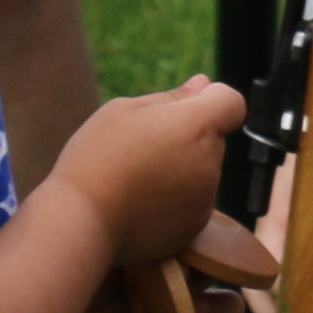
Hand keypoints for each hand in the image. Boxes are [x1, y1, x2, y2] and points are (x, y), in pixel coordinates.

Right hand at [39, 73, 242, 266]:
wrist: (81, 222)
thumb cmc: (96, 158)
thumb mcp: (124, 111)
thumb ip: (172, 97)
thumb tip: (204, 85)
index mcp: (196, 126)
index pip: (231, 103)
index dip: (212, 100)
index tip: (182, 109)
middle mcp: (209, 162)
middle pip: (213, 139)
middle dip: (189, 137)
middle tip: (141, 148)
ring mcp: (205, 198)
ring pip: (202, 172)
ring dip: (182, 169)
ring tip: (136, 179)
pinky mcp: (195, 227)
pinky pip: (193, 203)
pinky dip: (174, 200)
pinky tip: (139, 203)